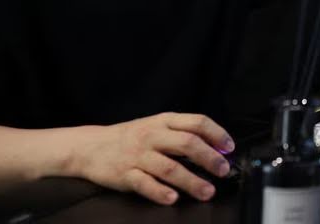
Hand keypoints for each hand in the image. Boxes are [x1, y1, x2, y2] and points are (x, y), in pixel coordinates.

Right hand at [69, 112, 234, 205]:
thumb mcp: (156, 126)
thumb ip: (183, 133)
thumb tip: (215, 146)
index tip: (229, 148)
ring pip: (169, 167)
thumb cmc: (130, 137)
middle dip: (209, 158)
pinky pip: (144, 183)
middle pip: (187, 143)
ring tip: (207, 191)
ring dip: (191, 180)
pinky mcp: (125, 174)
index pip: (196, 122)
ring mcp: (138, 155)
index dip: (216, 134)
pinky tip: (173, 198)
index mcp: (164, 121)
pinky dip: (159, 191)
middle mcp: (152, 136)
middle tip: (223, 170)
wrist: (90, 146)